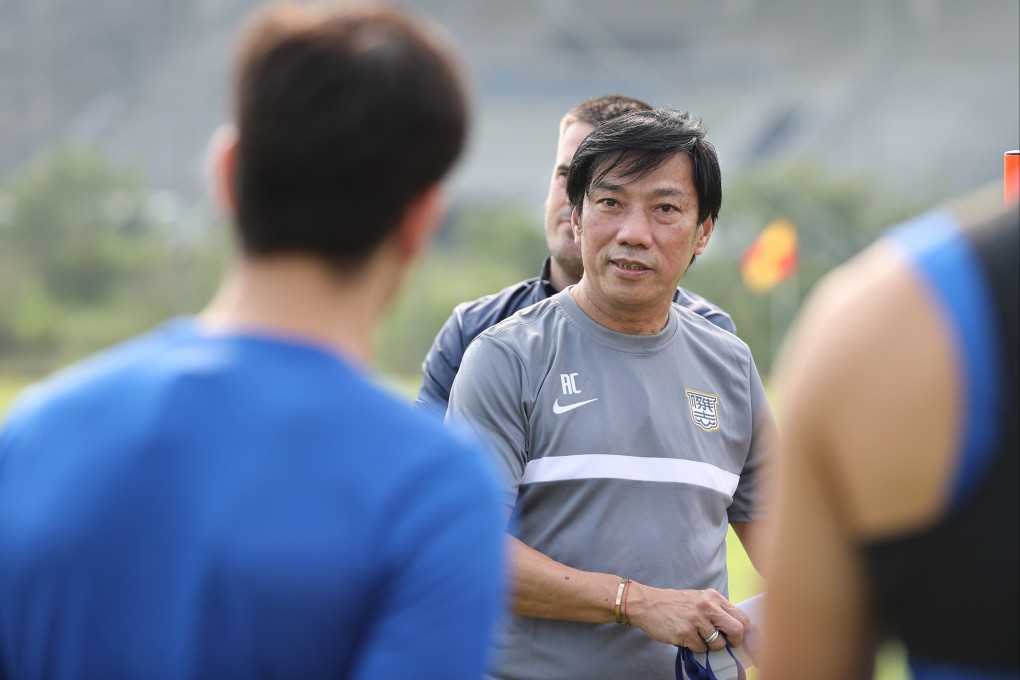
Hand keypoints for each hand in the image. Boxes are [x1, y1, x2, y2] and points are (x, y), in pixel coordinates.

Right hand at [625, 583, 750, 653]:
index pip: (741, 616)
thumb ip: (716, 609)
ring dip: (710, 646)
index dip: (745, 632)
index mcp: (713, 597)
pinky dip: (696, 648)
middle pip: (736, 630)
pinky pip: (701, 649)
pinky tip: (687, 638)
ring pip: (719, 644)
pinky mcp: (686, 633)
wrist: (647, 604)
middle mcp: (707, 606)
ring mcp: (697, 620)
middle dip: (735, 642)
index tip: (742, 640)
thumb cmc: (674, 603)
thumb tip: (735, 628)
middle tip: (727, 644)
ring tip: (698, 637)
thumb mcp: (698, 599)